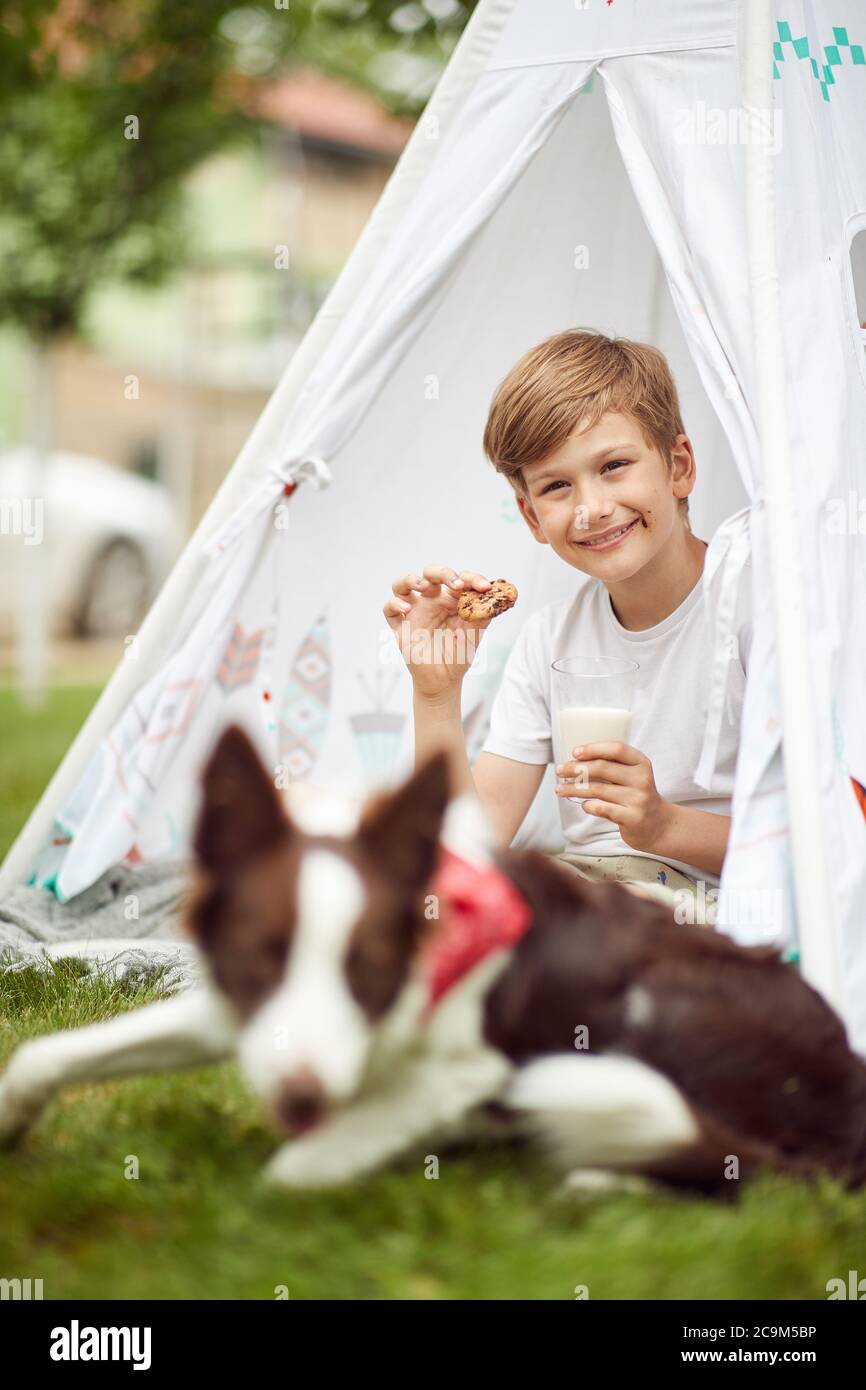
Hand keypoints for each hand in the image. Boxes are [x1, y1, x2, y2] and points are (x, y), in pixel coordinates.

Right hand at [383, 565, 493, 699]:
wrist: (443, 681)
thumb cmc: (459, 656)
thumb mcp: (474, 637)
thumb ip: (482, 617)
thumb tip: (497, 599)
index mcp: (451, 600)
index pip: (459, 580)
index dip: (471, 579)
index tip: (484, 587)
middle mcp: (431, 602)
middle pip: (430, 574)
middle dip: (443, 573)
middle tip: (456, 584)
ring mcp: (414, 612)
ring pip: (403, 585)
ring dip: (411, 580)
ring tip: (422, 586)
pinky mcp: (400, 626)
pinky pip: (389, 609)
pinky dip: (394, 604)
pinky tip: (407, 610)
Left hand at [554, 741, 673, 854]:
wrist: (659, 825)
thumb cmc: (637, 796)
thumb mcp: (633, 776)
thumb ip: (613, 766)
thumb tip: (576, 760)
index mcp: (641, 763)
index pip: (617, 749)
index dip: (594, 748)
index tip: (575, 752)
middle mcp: (642, 779)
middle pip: (603, 768)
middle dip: (576, 768)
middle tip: (559, 770)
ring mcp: (638, 799)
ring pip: (598, 789)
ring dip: (574, 788)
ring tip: (559, 789)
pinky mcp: (632, 818)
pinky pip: (602, 808)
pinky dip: (588, 805)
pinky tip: (583, 804)